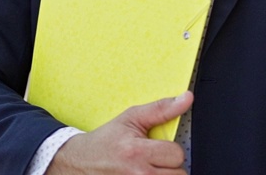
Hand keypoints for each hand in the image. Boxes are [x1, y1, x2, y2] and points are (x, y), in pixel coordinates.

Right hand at [47, 92, 192, 173]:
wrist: (79, 162)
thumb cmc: (106, 141)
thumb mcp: (131, 118)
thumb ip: (161, 109)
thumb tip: (186, 98)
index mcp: (137, 152)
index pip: (177, 154)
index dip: (171, 149)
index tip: (159, 147)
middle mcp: (137, 174)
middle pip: (178, 174)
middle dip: (170, 166)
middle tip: (154, 160)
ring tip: (150, 169)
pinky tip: (144, 174)